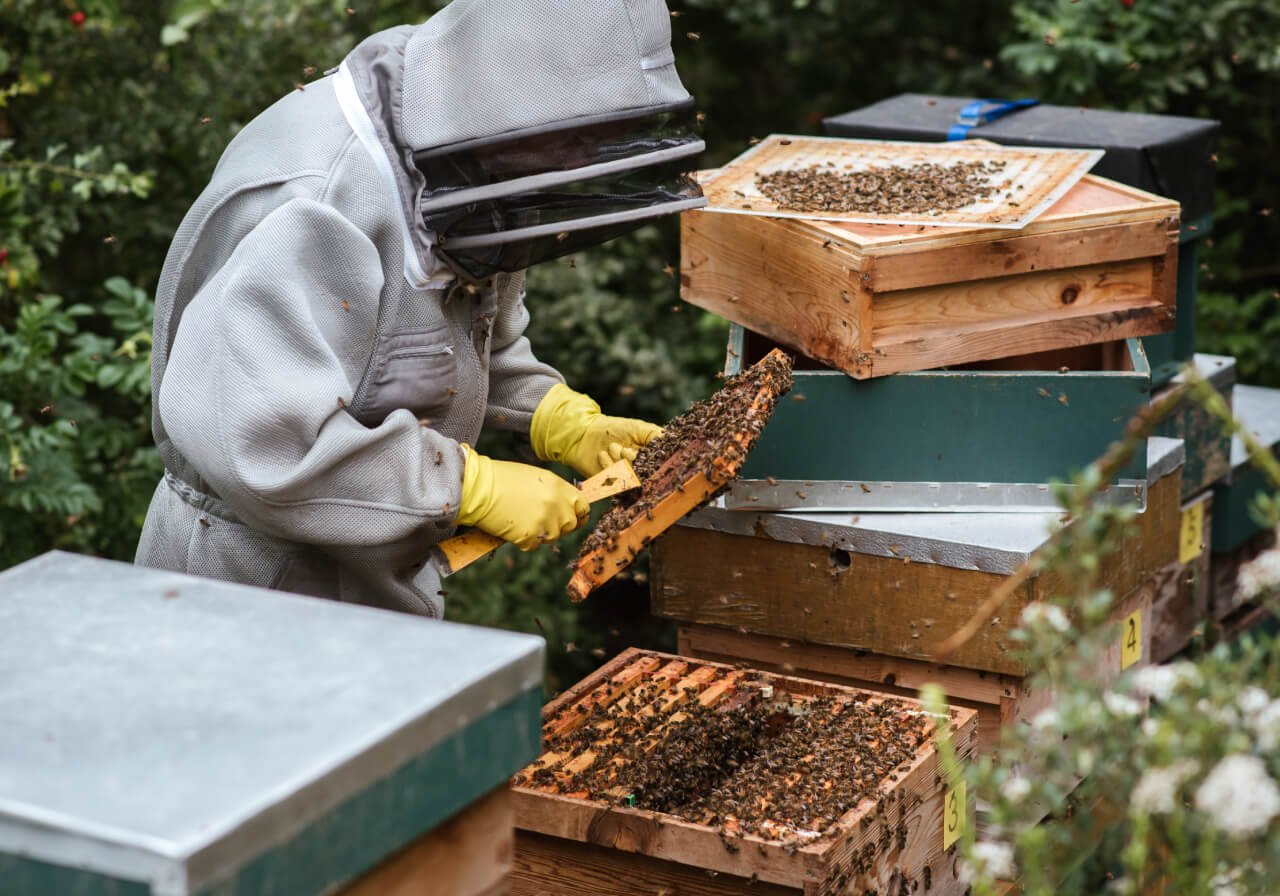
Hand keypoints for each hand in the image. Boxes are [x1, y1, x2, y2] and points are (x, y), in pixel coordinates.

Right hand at [456, 447, 588, 550]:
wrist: (479, 487)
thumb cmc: (502, 479)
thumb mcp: (536, 478)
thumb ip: (554, 492)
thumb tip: (565, 505)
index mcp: (560, 487)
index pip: (583, 507)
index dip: (578, 514)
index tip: (572, 518)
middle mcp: (558, 505)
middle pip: (570, 525)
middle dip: (558, 525)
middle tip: (538, 519)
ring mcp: (546, 522)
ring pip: (552, 537)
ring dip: (539, 532)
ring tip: (520, 518)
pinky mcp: (531, 537)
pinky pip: (533, 545)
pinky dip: (523, 540)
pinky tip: (511, 525)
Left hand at [530, 383, 661, 476]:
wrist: (585, 434)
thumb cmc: (613, 428)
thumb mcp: (639, 428)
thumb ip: (657, 435)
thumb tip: (672, 443)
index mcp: (651, 458)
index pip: (662, 467)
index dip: (657, 463)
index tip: (646, 453)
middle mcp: (641, 471)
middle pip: (646, 476)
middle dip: (632, 459)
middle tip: (623, 447)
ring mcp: (626, 480)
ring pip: (631, 479)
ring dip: (620, 462)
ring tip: (612, 447)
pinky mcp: (611, 486)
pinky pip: (615, 483)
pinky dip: (609, 468)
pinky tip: (602, 455)